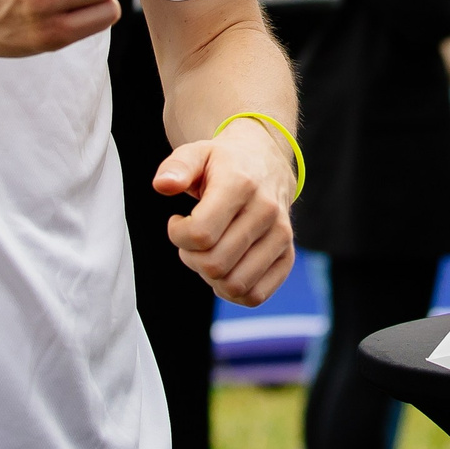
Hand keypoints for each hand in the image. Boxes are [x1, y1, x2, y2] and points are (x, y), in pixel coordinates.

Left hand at [154, 119, 295, 304]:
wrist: (266, 162)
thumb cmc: (223, 163)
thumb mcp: (196, 153)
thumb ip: (176, 166)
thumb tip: (162, 185)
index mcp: (241, 184)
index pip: (200, 234)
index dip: (177, 235)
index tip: (178, 221)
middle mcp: (267, 211)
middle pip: (215, 264)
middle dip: (191, 257)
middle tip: (192, 239)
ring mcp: (281, 235)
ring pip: (235, 285)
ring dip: (210, 277)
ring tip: (209, 252)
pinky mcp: (287, 256)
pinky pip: (256, 295)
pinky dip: (233, 291)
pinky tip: (226, 267)